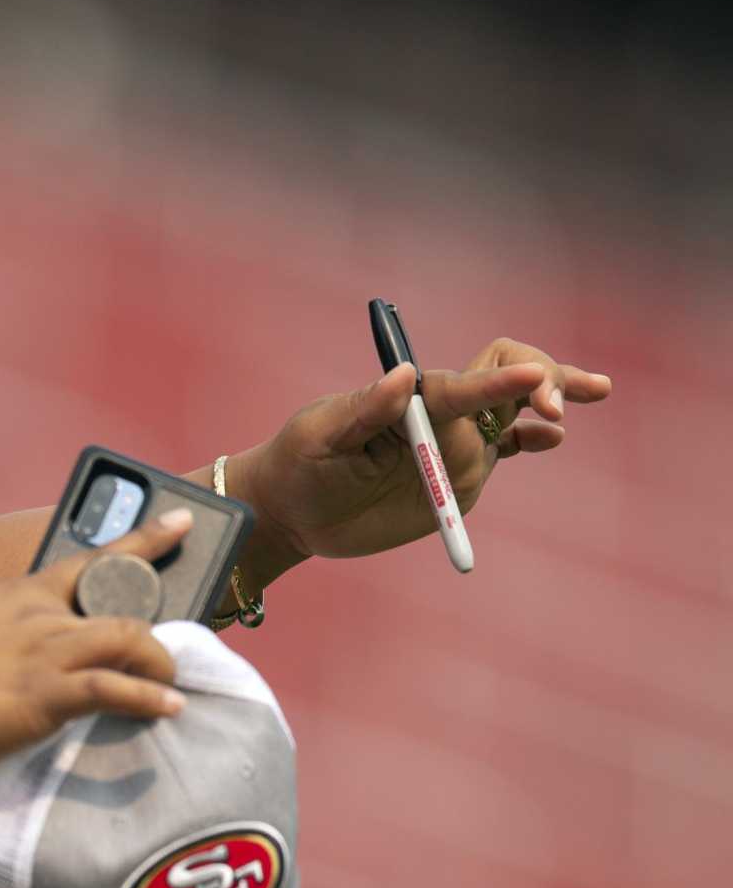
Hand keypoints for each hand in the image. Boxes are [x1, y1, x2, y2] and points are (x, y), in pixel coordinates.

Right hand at [0, 512, 191, 778]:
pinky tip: (168, 709)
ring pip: (130, 636)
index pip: (93, 556)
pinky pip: (114, 687)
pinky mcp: (43, 693)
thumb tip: (43, 672)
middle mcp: (39, 613)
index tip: (182, 520)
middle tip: (175, 655)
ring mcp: (42, 650)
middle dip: (162, 623)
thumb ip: (16, 646)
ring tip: (169, 688)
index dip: (145, 538)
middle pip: (126, 599)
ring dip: (160, 664)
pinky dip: (148, 697)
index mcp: (20, 595)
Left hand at [228, 339, 611, 569]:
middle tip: (554, 405)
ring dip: (555, 395)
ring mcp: (455, 445)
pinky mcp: (459, 478)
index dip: (500, 382)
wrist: (292, 514)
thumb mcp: (320, 437)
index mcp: (410, 397)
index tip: (533, 378)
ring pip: (518, 409)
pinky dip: (535, 440)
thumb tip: (405, 374)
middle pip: (506, 376)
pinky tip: (552, 437)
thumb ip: (363, 410)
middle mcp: (441, 414)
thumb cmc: (298, 465)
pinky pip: (506, 450)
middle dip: (544, 378)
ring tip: (595, 389)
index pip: (465, 384)